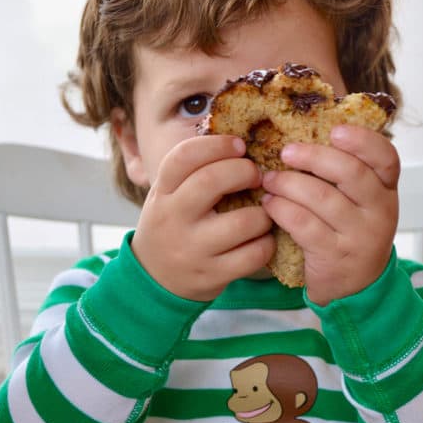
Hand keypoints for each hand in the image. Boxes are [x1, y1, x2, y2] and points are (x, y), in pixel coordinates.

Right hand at [130, 136, 274, 300]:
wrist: (156, 280)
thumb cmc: (173, 226)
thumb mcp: (169, 196)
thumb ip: (193, 172)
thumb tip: (238, 142)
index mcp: (162, 192)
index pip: (184, 156)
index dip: (217, 145)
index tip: (239, 146)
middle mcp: (173, 218)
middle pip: (211, 181)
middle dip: (243, 171)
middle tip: (256, 175)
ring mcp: (193, 250)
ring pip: (242, 222)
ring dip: (263, 212)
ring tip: (264, 211)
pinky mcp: (212, 276)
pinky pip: (253, 255)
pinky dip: (266, 243)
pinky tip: (263, 238)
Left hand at [261, 126, 399, 304]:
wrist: (355, 288)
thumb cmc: (350, 235)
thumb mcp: (362, 205)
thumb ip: (348, 174)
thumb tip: (306, 135)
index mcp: (386, 192)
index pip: (386, 158)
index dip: (362, 141)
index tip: (335, 131)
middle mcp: (379, 212)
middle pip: (350, 173)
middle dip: (313, 157)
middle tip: (285, 152)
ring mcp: (358, 236)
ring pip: (321, 198)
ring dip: (288, 183)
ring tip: (269, 180)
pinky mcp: (334, 256)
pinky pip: (304, 225)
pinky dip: (282, 210)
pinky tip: (270, 204)